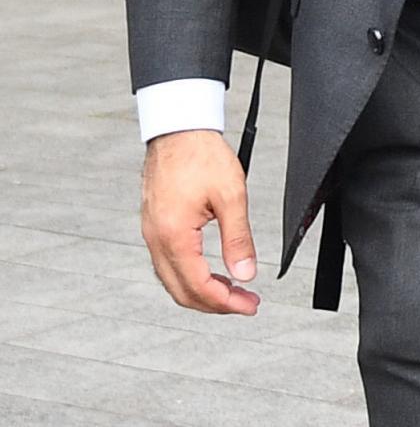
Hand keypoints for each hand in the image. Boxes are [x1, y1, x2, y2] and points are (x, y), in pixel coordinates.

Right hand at [139, 130, 258, 314]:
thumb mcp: (231, 196)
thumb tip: (246, 273)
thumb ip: (238, 238)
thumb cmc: (202, 157)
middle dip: (216, 304)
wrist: (178, 131)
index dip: (225, 303)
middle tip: (247, 304)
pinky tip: (213, 273)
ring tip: (234, 292)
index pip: (197, 286)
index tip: (250, 306)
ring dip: (203, 291)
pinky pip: (169, 264)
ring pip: (173, 280)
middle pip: (181, 291)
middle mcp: (156, 240)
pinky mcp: (154, 227)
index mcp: (173, 236)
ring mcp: (152, 234)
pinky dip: (191, 276)